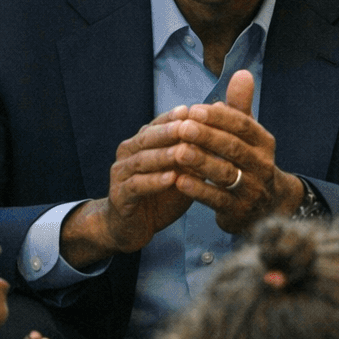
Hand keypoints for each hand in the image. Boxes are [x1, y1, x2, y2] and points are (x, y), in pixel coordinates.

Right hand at [94, 106, 205, 254]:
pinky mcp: (120, 196)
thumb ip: (197, 150)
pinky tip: (170, 179)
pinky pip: (136, 186)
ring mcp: (121, 174)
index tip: (193, 110)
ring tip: (181, 152)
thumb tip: (218, 125)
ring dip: (163, 155)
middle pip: (148, 138)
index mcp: (142, 143)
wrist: (132, 227)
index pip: (158, 124)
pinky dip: (154, 181)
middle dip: (168, 131)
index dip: (174, 117)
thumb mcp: (184, 171)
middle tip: (187, 126)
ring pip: (142, 160)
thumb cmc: (162, 195)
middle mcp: (128, 153)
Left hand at [165, 70, 303, 234]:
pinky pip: (217, 200)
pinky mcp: (239, 212)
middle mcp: (262, 166)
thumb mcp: (248, 135)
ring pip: (226, 174)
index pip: (243, 125)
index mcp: (264, 143)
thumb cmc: (248, 162)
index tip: (193, 109)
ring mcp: (252, 190)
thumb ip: (240, 106)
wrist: (266, 207)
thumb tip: (241, 73)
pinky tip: (178, 180)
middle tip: (182, 127)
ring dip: (202, 163)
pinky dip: (198, 190)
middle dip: (208, 137)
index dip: (218, 117)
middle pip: (234, 148)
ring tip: (179, 152)